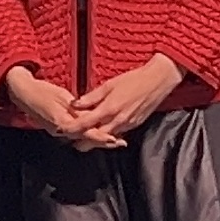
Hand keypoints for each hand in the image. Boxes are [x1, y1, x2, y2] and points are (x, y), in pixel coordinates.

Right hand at [3, 66, 116, 147]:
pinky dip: (87, 134)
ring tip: (114, 140)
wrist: (23, 93)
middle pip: (85, 138)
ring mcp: (57, 132)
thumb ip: (77, 108)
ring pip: (81, 138)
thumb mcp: (62, 96)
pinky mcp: (56, 130)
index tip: (114, 139)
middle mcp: (60, 130)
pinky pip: (74, 134)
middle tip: (120, 142)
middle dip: (103, 141)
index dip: (100, 136)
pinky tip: (96, 133)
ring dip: (97, 139)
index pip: (85, 131)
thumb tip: (91, 114)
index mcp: (61, 121)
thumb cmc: (42, 91)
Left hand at [67, 53, 184, 143]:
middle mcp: (117, 121)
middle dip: (81, 140)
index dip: (72, 129)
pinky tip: (101, 132)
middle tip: (70, 138)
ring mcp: (127, 125)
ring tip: (82, 137)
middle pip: (94, 138)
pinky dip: (107, 136)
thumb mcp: (109, 85)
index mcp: (108, 109)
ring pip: (106, 139)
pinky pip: (117, 135)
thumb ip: (91, 97)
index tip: (61, 130)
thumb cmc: (133, 80)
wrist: (157, 82)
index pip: (85, 124)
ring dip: (94, 139)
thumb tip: (74, 104)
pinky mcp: (134, 126)